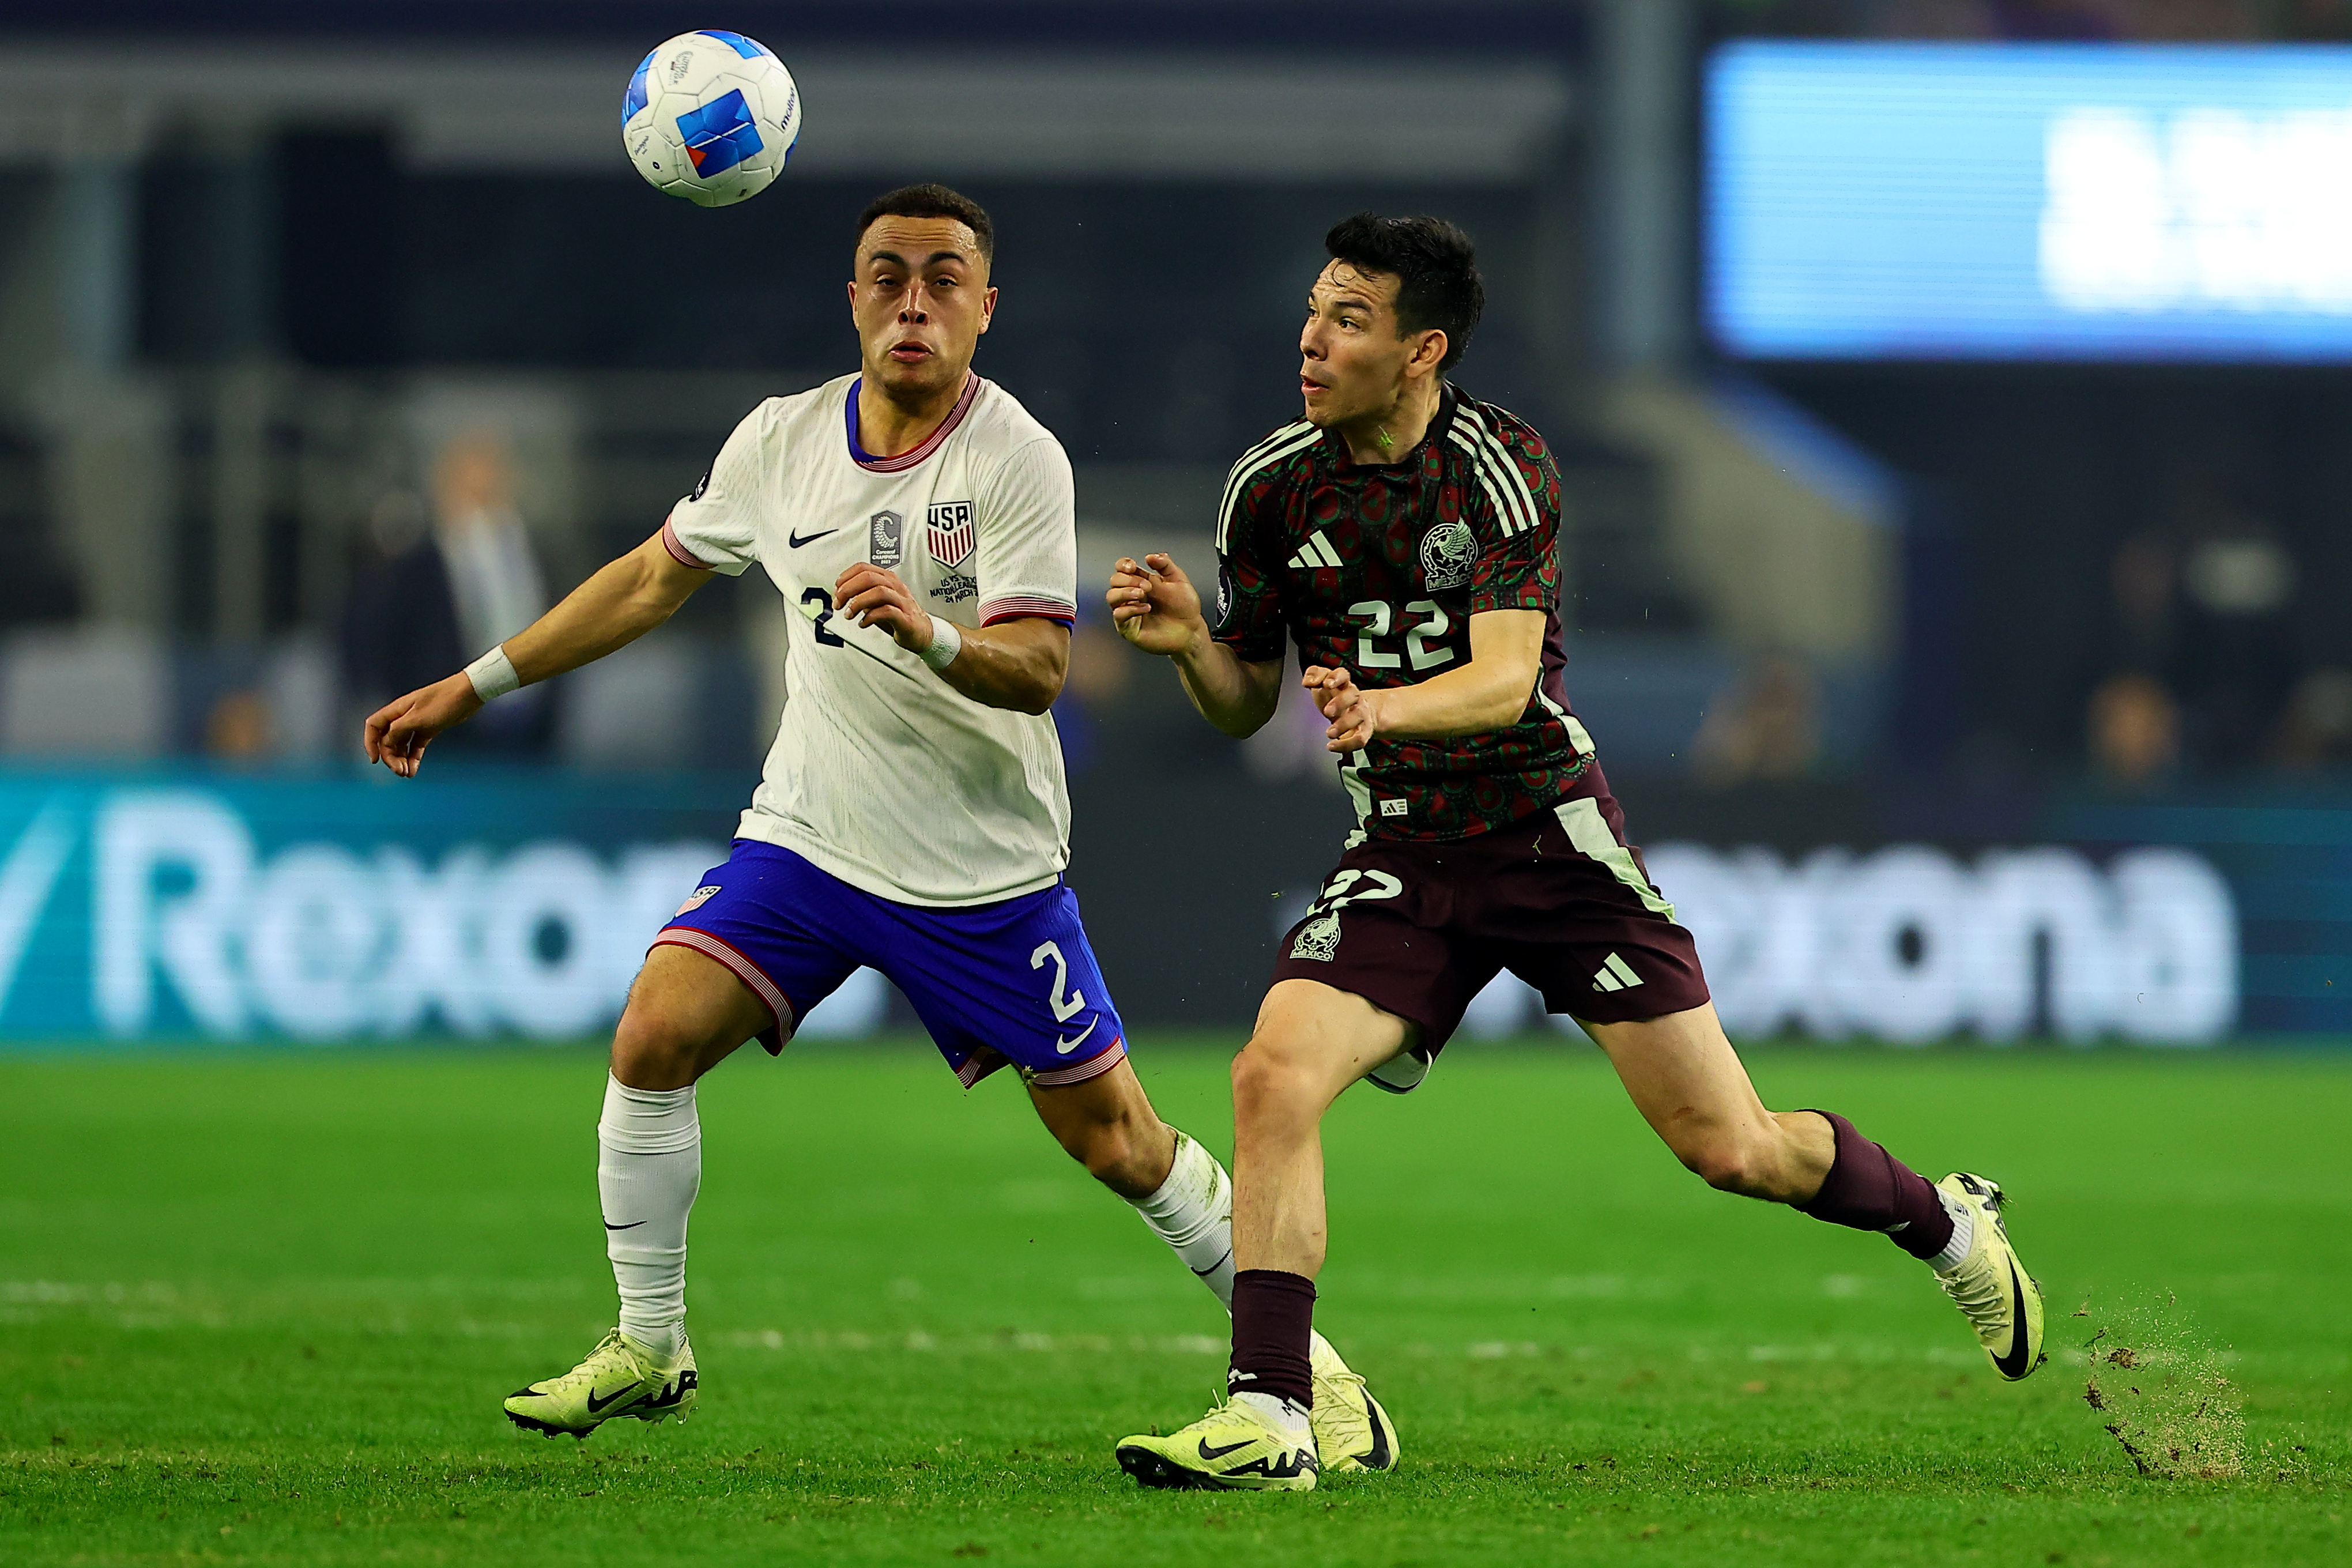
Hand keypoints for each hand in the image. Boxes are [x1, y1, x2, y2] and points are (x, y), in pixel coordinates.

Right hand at [363, 672, 482, 777]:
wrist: (468, 695)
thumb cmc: (443, 702)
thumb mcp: (417, 718)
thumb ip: (398, 731)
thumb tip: (385, 743)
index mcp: (396, 710)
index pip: (374, 726)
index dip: (370, 743)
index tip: (375, 760)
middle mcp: (403, 717)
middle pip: (387, 740)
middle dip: (390, 757)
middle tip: (399, 771)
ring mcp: (415, 724)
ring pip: (401, 745)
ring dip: (401, 760)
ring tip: (407, 773)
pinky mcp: (428, 729)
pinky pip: (415, 746)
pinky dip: (413, 758)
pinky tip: (414, 769)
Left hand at [834, 562, 934, 652]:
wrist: (923, 632)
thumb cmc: (900, 615)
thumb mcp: (878, 601)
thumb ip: (862, 594)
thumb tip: (841, 593)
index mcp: (887, 579)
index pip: (863, 568)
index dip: (846, 577)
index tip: (836, 589)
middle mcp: (895, 587)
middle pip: (868, 577)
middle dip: (848, 589)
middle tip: (838, 603)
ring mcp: (901, 601)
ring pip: (878, 591)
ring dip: (858, 602)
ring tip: (848, 614)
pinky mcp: (905, 618)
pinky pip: (887, 612)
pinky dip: (870, 617)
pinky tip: (863, 623)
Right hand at [1106, 553, 1205, 657]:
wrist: (1191, 630)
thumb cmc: (1184, 608)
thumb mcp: (1178, 580)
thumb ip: (1165, 565)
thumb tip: (1150, 556)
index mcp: (1141, 582)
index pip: (1121, 568)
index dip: (1123, 564)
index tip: (1133, 566)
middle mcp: (1132, 596)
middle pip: (1114, 580)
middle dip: (1129, 580)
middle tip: (1148, 586)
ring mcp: (1129, 612)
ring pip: (1111, 596)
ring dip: (1125, 592)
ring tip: (1143, 594)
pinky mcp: (1128, 628)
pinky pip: (1119, 615)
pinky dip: (1130, 609)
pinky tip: (1146, 608)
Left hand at [1304, 663, 1380, 752]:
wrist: (1361, 714)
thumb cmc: (1338, 699)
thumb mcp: (1324, 685)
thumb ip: (1314, 676)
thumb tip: (1307, 681)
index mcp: (1344, 684)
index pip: (1343, 675)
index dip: (1336, 678)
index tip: (1327, 684)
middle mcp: (1355, 698)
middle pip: (1353, 694)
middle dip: (1340, 702)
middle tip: (1327, 711)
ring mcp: (1361, 714)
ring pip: (1357, 716)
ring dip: (1343, 725)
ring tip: (1329, 733)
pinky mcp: (1364, 731)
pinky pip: (1359, 739)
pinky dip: (1345, 745)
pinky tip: (1332, 746)